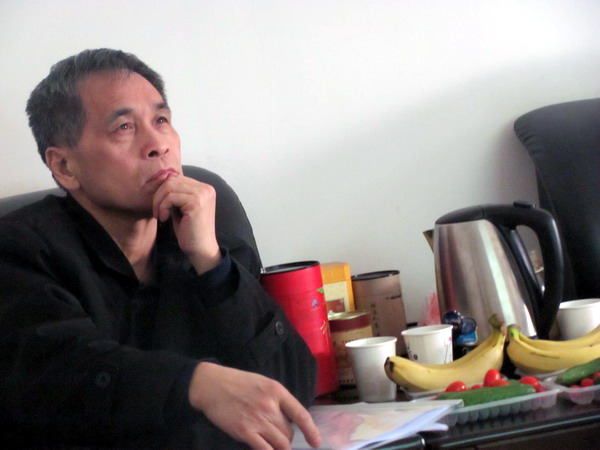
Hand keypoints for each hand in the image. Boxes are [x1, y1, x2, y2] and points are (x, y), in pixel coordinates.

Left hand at [152, 174, 220, 273]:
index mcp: (205, 188)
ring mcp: (202, 194)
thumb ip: (176, 194)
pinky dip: (163, 207)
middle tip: (157, 212)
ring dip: (159, 201)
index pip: (177, 178)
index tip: (160, 207)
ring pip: (169, 186)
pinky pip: (171, 197)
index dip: (164, 190)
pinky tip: (165, 219)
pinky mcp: (196, 202)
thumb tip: (160, 180)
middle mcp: (206, 188)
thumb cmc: (190, 231)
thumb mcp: (181, 208)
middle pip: (172, 180)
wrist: (201, 249)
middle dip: (159, 195)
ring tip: (161, 215)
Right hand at [188, 362, 320, 448]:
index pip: (301, 414)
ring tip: (273, 445)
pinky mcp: (245, 432)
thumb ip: (276, 399)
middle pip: (289, 432)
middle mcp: (270, 406)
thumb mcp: (262, 383)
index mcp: (276, 391)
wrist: (212, 385)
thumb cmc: (237, 382)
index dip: (311, 431)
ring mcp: (258, 420)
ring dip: (280, 448)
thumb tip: (288, 418)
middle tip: (276, 436)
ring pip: (280, 444)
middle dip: (286, 438)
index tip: (316, 443)